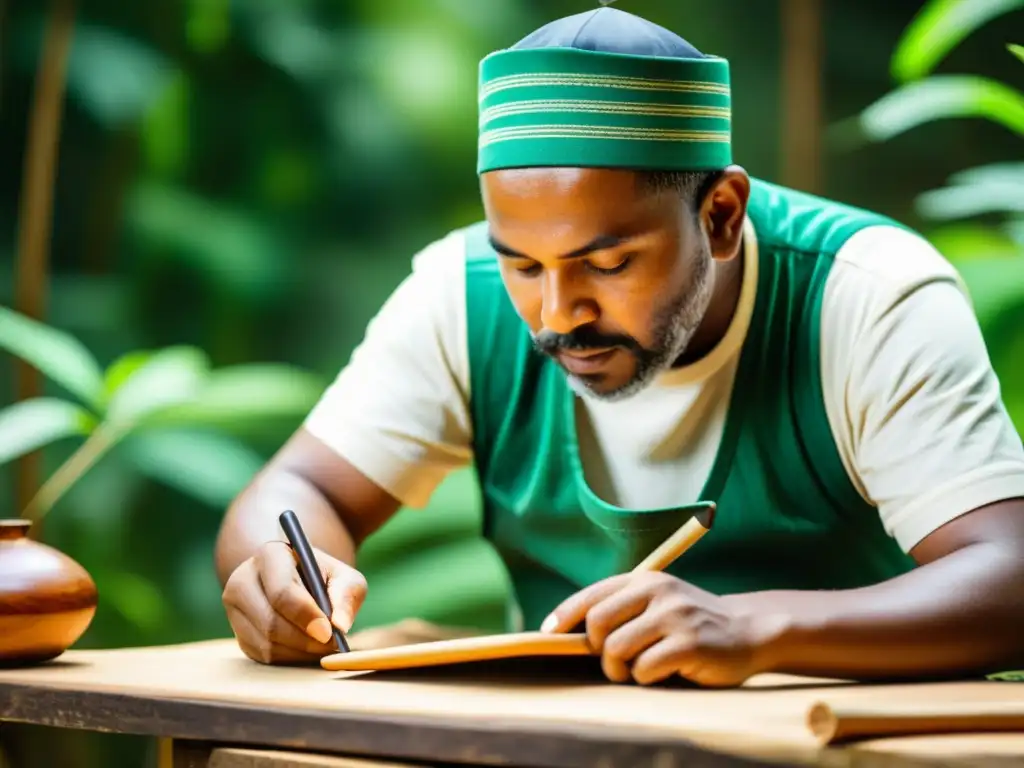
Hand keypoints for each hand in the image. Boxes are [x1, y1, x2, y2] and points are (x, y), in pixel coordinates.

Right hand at [222, 541, 366, 664]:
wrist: (296, 579)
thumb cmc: (323, 577)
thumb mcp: (343, 576)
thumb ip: (347, 594)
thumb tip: (340, 625)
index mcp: (270, 555)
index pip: (282, 591)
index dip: (306, 615)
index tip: (329, 632)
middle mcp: (243, 580)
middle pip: (270, 621)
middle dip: (305, 639)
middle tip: (331, 644)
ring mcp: (235, 609)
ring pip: (266, 643)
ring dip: (300, 651)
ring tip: (323, 645)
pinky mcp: (239, 633)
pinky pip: (263, 656)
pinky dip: (290, 658)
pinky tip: (307, 649)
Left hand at [540, 572, 774, 686]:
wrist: (748, 630)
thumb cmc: (690, 622)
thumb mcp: (656, 603)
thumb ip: (621, 608)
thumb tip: (565, 630)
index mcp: (644, 580)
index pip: (591, 596)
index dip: (564, 616)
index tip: (547, 634)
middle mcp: (658, 591)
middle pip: (598, 623)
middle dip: (598, 650)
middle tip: (613, 662)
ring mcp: (675, 616)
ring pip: (618, 649)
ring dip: (621, 669)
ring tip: (638, 670)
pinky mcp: (690, 643)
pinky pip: (645, 669)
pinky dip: (646, 678)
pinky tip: (663, 673)